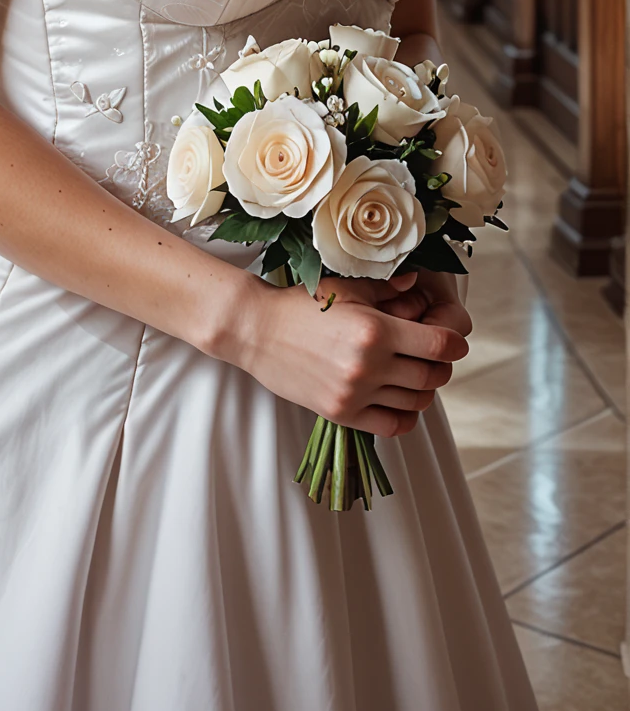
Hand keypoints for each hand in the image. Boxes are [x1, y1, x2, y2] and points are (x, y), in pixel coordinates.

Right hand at [224, 271, 468, 437]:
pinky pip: (393, 425)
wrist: (256, 331)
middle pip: (433, 376)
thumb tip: (418, 285)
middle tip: (432, 356)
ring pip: (416, 402)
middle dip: (441, 365)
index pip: (440, 345)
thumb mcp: (344, 286)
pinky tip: (398, 398)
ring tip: (412, 374)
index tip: (452, 340)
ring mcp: (355, 393)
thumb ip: (386, 287)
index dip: (455, 342)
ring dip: (423, 389)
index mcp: (374, 330)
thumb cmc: (299, 304)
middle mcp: (368, 365)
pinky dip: (406, 415)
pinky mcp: (342, 413)